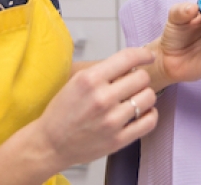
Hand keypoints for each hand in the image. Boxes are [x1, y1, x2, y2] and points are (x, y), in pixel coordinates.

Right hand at [33, 47, 158, 170]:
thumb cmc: (62, 113)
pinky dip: (150, 114)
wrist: (50, 145)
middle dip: (140, 77)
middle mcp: (102, 99)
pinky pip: (149, 121)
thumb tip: (130, 63)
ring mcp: (112, 121)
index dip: (143, 55)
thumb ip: (103, 71)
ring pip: (149, 97)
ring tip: (135, 98)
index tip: (147, 57)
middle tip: (133, 83)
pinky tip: (141, 113)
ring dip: (145, 95)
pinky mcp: (118, 140)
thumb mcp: (77, 81)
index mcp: (90, 80)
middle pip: (142, 78)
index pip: (128, 58)